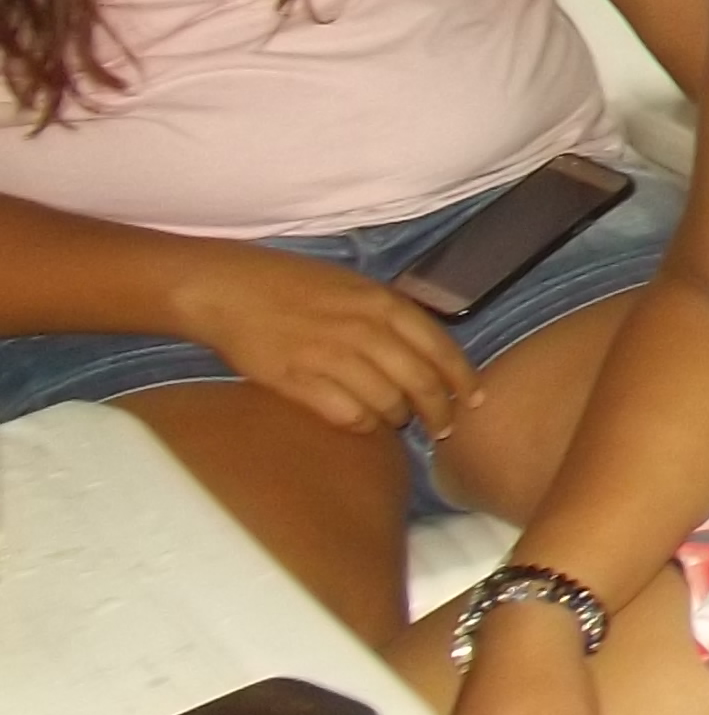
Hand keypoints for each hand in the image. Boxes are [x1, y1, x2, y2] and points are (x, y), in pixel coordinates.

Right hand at [161, 241, 476, 437]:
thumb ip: (390, 315)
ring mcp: (332, 357)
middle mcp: (366, 330)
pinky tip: (361, 423)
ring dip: (397, 419)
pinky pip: (348, 415)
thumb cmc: (292, 284)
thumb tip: (426, 349)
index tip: (474, 402)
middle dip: (438, 413)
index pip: (441, 349)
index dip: (463, 380)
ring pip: (388, 403)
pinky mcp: (299, 382)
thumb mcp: (354, 286)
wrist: (228, 289)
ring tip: (395, 421)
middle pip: (421, 383)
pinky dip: (362, 424)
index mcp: (384, 303)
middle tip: (442, 430)